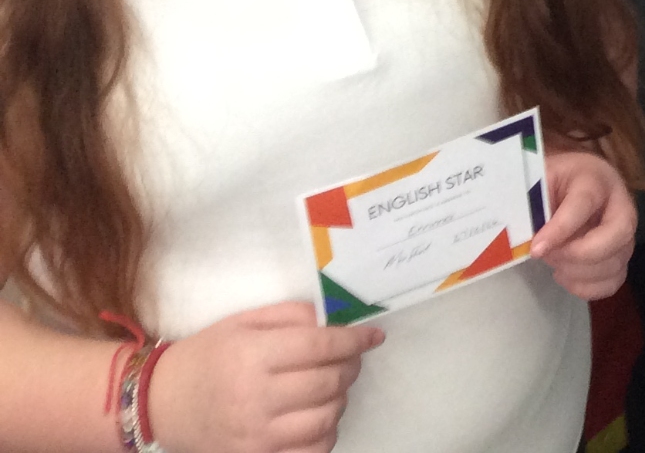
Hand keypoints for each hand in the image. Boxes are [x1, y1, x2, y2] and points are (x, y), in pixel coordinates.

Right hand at [147, 302, 382, 452]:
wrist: (160, 403)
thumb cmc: (206, 356)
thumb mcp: (244, 322)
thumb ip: (292, 316)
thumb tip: (335, 321)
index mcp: (253, 356)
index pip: (321, 347)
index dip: (355, 340)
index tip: (373, 336)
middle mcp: (256, 399)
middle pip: (329, 383)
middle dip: (350, 367)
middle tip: (350, 359)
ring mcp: (256, 437)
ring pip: (327, 419)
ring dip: (340, 399)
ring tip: (331, 387)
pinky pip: (312, 451)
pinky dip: (325, 434)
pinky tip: (318, 418)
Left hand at [532, 150, 637, 300]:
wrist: (566, 185)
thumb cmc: (550, 183)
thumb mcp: (537, 182)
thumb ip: (531, 205)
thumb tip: (524, 238)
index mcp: (595, 178)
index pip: (585, 203)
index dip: (561, 228)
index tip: (535, 249)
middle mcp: (620, 204)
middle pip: (619, 233)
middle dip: (580, 254)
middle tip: (549, 255)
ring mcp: (624, 233)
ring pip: (616, 262)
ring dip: (579, 273)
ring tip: (553, 261)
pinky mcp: (620, 255)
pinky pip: (613, 281)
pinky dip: (587, 287)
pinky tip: (564, 275)